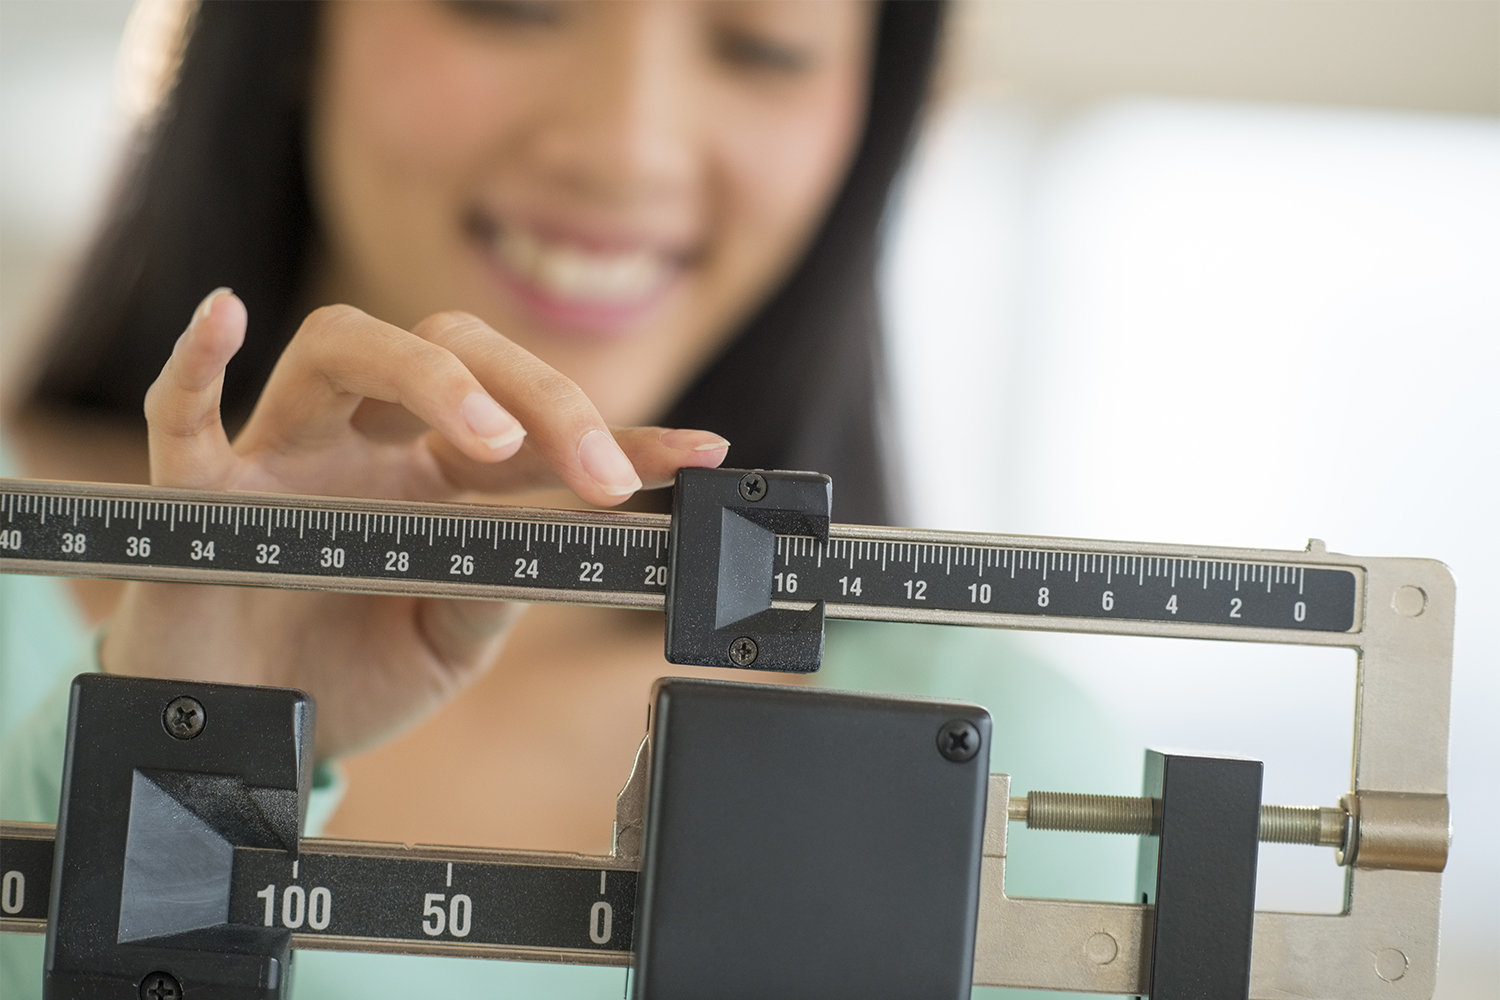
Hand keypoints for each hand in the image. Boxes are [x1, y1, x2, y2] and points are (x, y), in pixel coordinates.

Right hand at [103, 290, 728, 758]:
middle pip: (450, 352)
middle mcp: (365, 448)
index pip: (533, 432)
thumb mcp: (447, 645)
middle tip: (599, 474)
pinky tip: (224, 315)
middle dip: (539, 395)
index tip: (702, 451)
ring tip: (488, 439)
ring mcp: (284, 457)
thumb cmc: (346, 676)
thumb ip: (494, 591)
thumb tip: (562, 543)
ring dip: (427, 378)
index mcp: (432, 481)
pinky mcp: (201, 492)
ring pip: (344, 347)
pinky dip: (195, 360)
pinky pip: (181, 410)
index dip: (619, 435)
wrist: (249, 738)